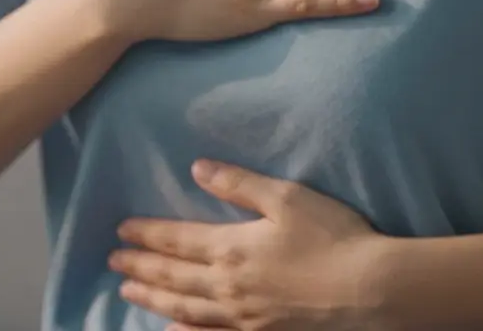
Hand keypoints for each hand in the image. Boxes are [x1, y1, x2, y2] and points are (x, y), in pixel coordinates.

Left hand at [111, 161, 392, 330]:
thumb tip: (197, 167)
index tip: (120, 230)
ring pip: (184, 307)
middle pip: (172, 275)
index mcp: (231, 247)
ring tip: (127, 291)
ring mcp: (242, 317)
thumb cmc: (333, 236)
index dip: (146, 234)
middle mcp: (227, 285)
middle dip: (139, 266)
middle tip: (113, 262)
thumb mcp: (286, 197)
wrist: (370, 289)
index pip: (176, 239)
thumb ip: (239, 183)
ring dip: (153, 297)